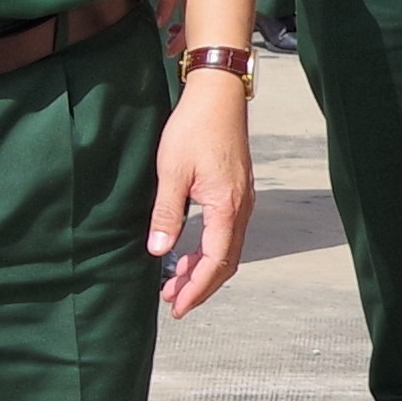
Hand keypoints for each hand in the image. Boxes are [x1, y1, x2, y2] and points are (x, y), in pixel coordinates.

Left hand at [147, 68, 255, 315]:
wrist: (218, 95)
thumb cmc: (194, 128)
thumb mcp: (171, 171)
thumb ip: (166, 214)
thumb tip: (158, 251)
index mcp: (226, 207)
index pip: (215, 262)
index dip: (196, 289)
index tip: (176, 306)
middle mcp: (241, 208)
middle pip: (226, 263)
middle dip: (200, 286)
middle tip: (172, 301)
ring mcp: (242, 200)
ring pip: (227, 249)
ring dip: (203, 270)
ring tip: (175, 281)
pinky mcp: (237, 191)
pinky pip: (227, 233)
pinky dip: (209, 251)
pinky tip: (189, 252)